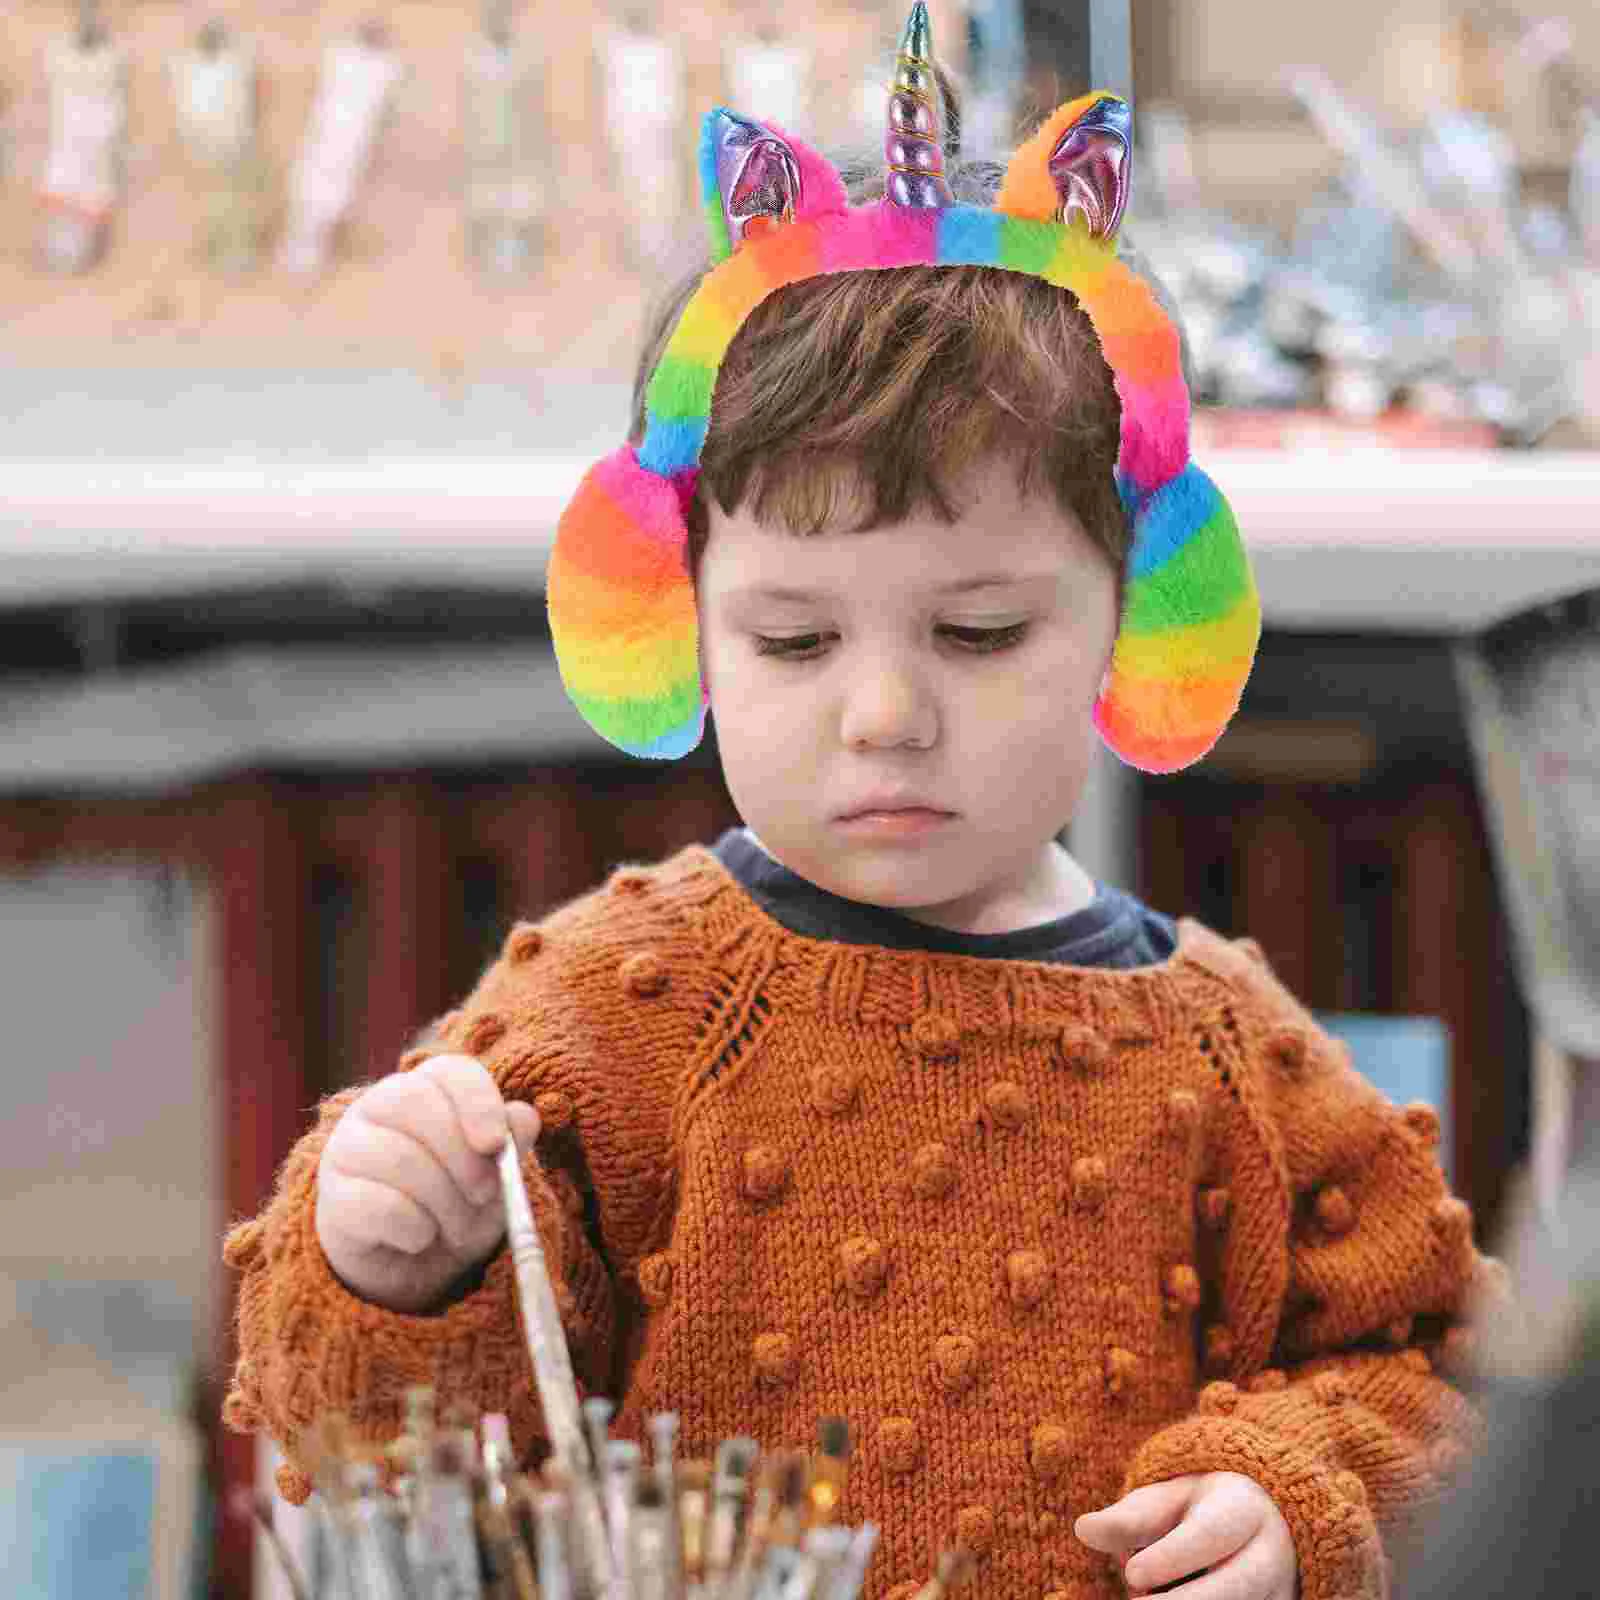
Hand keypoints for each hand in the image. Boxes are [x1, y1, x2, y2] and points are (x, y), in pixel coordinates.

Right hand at [316, 1054, 540, 1313]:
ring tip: (457, 1227)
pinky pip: (378, 1205)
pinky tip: (419, 1238)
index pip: (449, 1070)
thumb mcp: (495, 1176)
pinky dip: (413, 1229)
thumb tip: (524, 1117)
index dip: (476, 1101)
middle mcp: (379, 1106)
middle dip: (462, 1156)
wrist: (412, 1265)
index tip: (495, 1144)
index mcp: (427, 1089)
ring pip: (399, 1156)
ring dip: (444, 1201)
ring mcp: (348, 1148)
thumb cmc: (458, 1204)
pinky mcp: (332, 1197)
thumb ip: (510, 1144)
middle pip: (416, 1102)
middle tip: (485, 1195)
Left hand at [1075, 1472, 1296, 1599]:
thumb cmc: (1199, 1514)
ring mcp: (1281, 1593)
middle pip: (1235, 1586)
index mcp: (1242, 1508)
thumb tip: (1083, 1529)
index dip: (1171, 1557)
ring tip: (1149, 1599)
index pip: (1209, 1534)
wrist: (1264, 1527)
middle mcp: (1271, 1553)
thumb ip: (1129, 1518)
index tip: (1131, 1574)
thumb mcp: (1166, 1502)